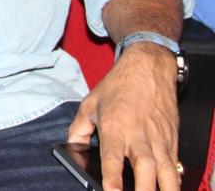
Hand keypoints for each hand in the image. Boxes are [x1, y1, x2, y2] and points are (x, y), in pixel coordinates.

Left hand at [67, 43, 180, 190]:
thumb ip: (78, 130)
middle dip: (144, 189)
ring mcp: (158, 137)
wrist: (148, 68)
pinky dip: (173, 179)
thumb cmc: (117, 86)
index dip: (112, 177)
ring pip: (166, 168)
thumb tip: (73, 152)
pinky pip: (174, 163)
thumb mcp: (89, 104)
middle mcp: (138, 134)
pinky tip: (169, 188)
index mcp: (114, 125)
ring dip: (165, 188)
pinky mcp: (172, 139)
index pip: (113, 156)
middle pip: (145, 167)